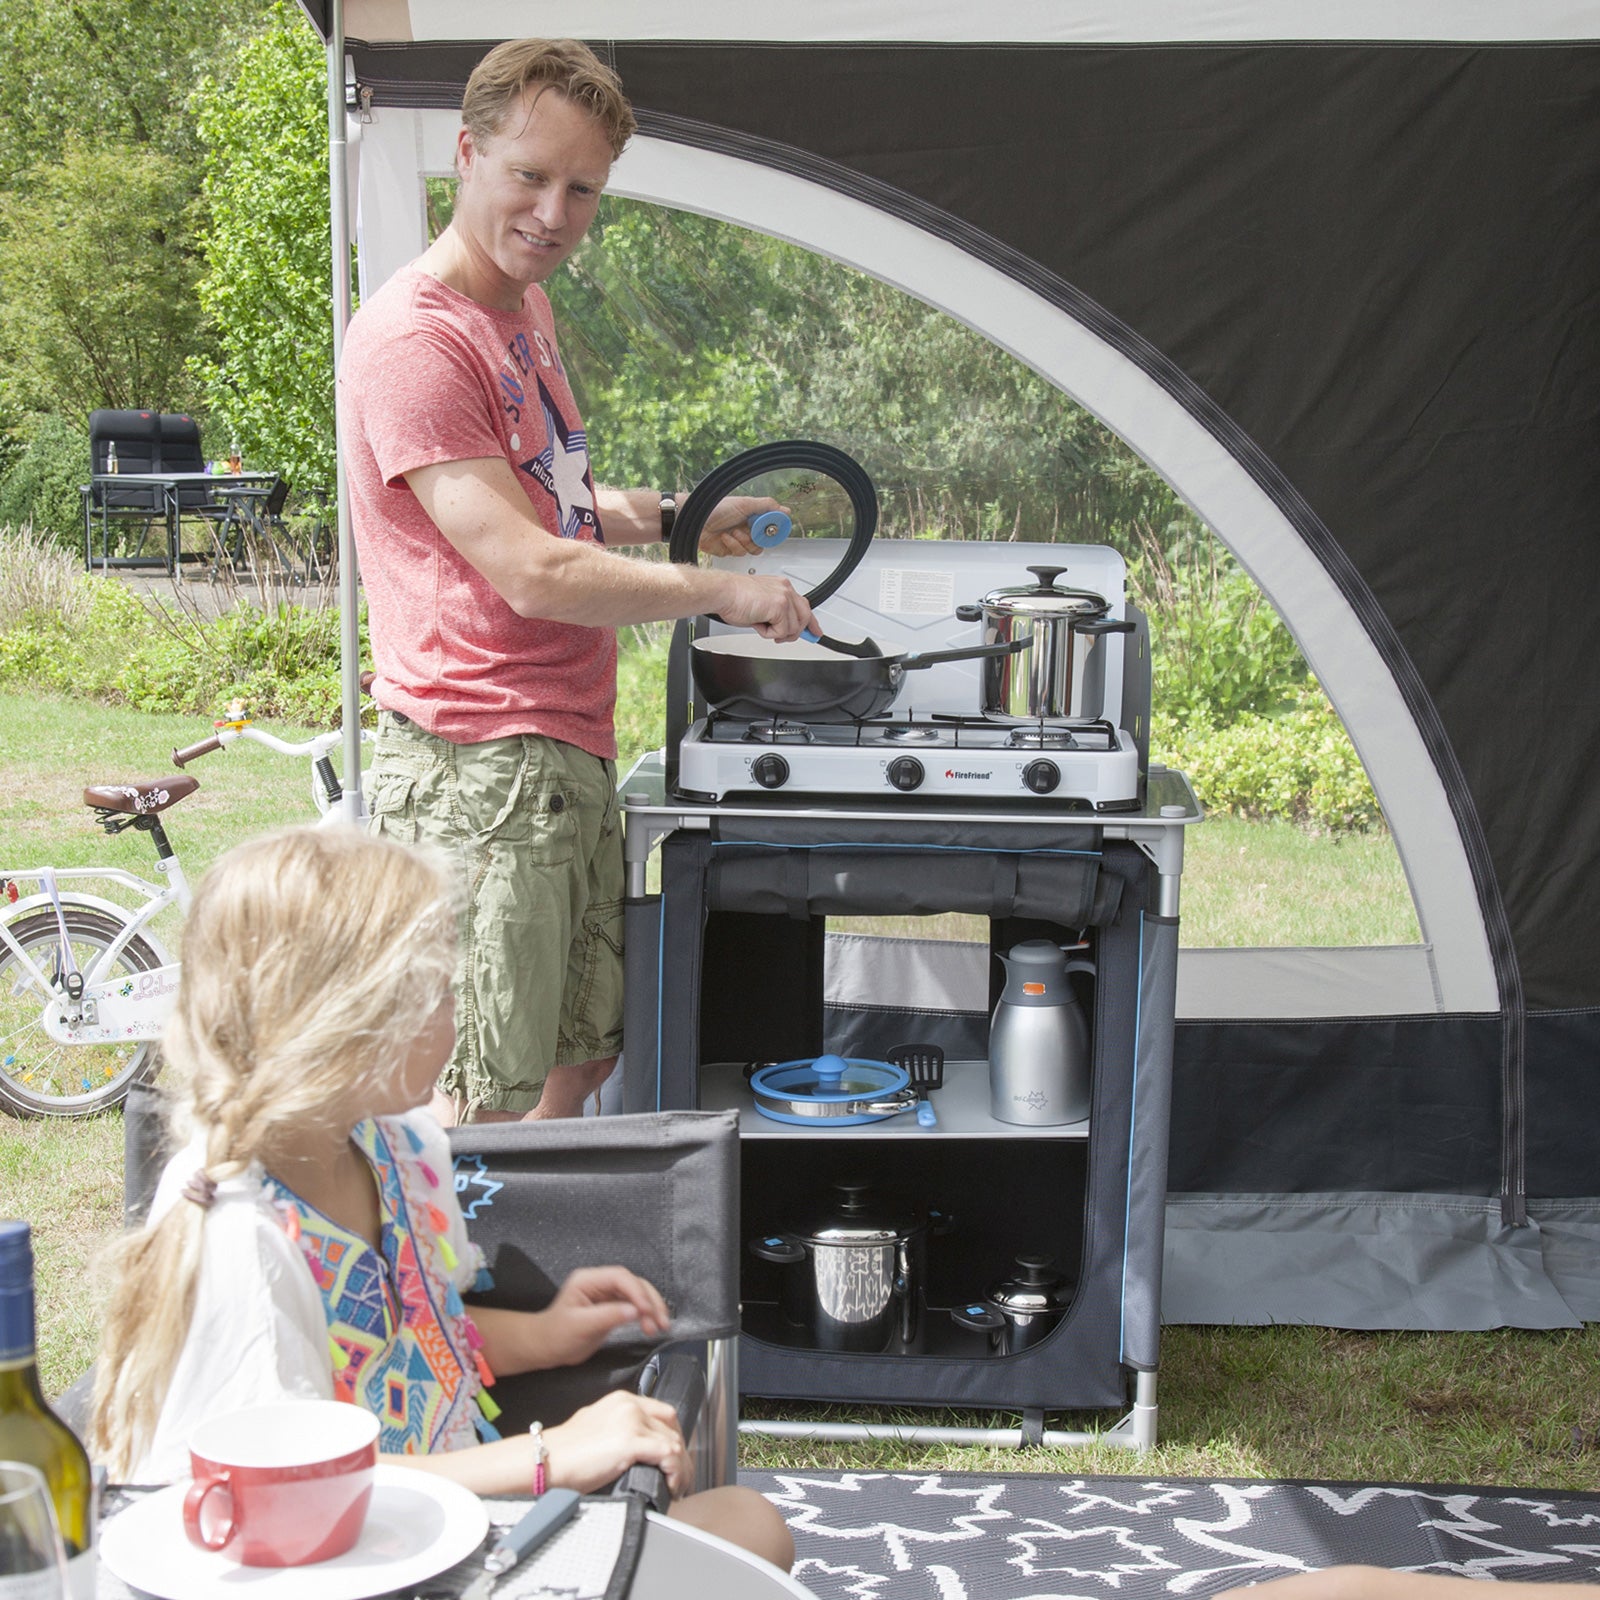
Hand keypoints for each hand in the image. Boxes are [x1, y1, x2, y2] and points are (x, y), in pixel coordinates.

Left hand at [536, 1266, 671, 1367]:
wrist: (545, 1348)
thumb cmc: (556, 1335)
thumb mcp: (580, 1326)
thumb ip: (608, 1316)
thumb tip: (635, 1312)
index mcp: (588, 1280)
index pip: (620, 1277)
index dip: (637, 1291)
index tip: (647, 1310)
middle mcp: (599, 1283)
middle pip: (633, 1283)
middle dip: (650, 1300)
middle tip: (661, 1321)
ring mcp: (606, 1294)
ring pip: (637, 1294)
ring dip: (651, 1308)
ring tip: (659, 1327)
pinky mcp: (612, 1307)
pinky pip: (634, 1306)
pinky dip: (645, 1315)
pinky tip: (651, 1326)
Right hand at [544, 1389, 693, 1496]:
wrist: (546, 1459)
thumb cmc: (563, 1452)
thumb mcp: (595, 1428)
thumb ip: (616, 1429)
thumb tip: (633, 1451)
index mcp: (622, 1400)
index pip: (662, 1413)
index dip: (673, 1436)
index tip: (676, 1456)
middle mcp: (629, 1405)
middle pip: (672, 1426)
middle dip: (681, 1452)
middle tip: (680, 1475)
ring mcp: (631, 1421)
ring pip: (674, 1443)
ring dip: (681, 1468)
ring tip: (677, 1487)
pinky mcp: (630, 1441)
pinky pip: (669, 1455)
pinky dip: (675, 1472)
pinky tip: (670, 1486)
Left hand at [697, 495, 785, 557]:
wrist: (696, 522)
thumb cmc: (716, 509)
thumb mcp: (745, 504)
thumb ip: (767, 506)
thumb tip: (785, 510)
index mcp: (752, 515)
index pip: (770, 525)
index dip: (773, 529)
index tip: (771, 528)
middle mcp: (747, 528)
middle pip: (764, 541)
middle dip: (756, 537)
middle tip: (750, 531)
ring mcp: (739, 539)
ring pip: (753, 549)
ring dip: (743, 541)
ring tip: (733, 532)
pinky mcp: (730, 550)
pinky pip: (740, 553)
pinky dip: (733, 545)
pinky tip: (725, 537)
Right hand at [713, 573, 815, 641]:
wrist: (723, 593)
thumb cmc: (734, 598)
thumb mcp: (761, 606)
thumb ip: (776, 614)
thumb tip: (783, 629)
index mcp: (782, 587)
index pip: (804, 605)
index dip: (811, 622)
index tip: (815, 632)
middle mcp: (785, 589)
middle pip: (804, 618)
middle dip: (793, 632)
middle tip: (779, 637)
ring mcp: (784, 598)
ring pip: (793, 628)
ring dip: (775, 632)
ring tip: (760, 623)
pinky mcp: (780, 607)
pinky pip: (782, 631)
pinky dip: (768, 633)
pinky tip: (758, 623)